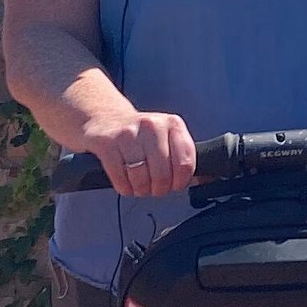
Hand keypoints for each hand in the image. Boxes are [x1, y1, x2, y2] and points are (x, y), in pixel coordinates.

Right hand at [78, 109, 195, 196]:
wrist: (105, 117)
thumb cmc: (140, 134)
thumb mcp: (166, 136)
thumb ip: (182, 156)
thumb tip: (201, 180)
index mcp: (172, 124)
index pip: (185, 162)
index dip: (181, 181)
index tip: (175, 185)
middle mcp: (152, 125)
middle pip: (162, 174)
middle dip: (159, 189)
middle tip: (155, 188)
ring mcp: (128, 134)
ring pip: (141, 178)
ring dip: (141, 189)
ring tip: (139, 185)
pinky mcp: (107, 144)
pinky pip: (120, 178)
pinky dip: (124, 187)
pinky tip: (125, 183)